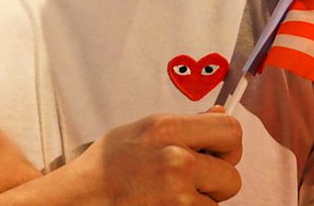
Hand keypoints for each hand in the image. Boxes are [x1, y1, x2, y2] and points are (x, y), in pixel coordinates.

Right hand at [26, 106, 242, 204]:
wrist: (80, 198)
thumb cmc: (108, 165)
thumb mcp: (142, 130)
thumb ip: (184, 125)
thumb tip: (221, 116)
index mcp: (167, 128)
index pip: (232, 131)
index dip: (227, 145)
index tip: (213, 153)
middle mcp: (176, 158)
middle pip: (233, 174)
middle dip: (216, 181)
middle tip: (187, 180)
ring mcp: (178, 193)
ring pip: (219, 202)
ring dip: (201, 201)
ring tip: (168, 194)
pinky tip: (163, 205)